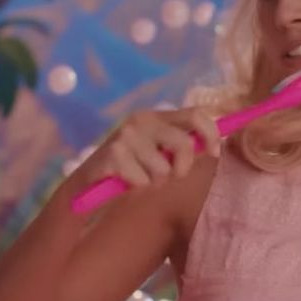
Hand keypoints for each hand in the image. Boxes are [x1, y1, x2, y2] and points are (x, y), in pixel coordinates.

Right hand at [76, 107, 222, 189]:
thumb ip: (181, 147)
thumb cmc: (129, 170)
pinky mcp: (113, 154)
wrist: (87, 185)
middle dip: (183, 168)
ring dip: (155, 182)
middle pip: (184, 144)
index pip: (196, 114)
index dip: (211, 134)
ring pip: (163, 170)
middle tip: (170, 177)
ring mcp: (126, 136)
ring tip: (139, 177)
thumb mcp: (158, 154)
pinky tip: (124, 181)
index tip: (213, 153)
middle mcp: (141, 120)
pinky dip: (137, 187)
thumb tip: (212, 146)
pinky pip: (143, 180)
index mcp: (156, 116)